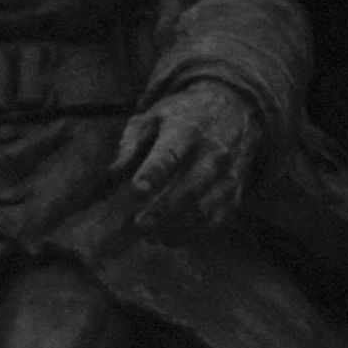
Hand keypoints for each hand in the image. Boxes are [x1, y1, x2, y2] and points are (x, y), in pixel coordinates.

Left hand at [112, 81, 262, 234]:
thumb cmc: (183, 115)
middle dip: (164, 210)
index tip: (137, 189)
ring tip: (150, 236)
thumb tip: (112, 172)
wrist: (235, 109)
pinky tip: (169, 238)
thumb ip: (131, 143)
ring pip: (205, 209)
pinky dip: (192, 234)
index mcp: (187, 131)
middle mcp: (212, 154)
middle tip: (139, 225)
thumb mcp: (153, 117)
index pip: (170, 154)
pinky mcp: (235, 191)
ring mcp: (227, 175)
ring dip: (177, 227)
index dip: (154, 173)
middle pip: (190, 188)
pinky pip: (216, 219)